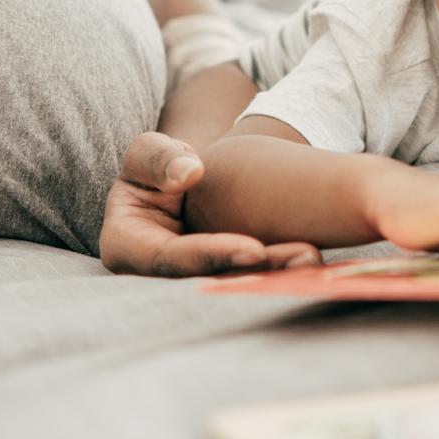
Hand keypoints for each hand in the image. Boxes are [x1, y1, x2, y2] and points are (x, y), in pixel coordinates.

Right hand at [99, 131, 320, 276]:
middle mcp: (154, 278)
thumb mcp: (148, 152)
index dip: (211, 256)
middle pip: (208, 281)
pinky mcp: (220, 283)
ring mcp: (190, 284)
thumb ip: (156, 157)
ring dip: (277, 276)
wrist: (184, 183)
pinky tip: (312, 261)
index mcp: (125, 248)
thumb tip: (188, 173)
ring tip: (313, 258)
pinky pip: (249, 281)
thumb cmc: (158, 167)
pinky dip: (280, 272)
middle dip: (255, 274)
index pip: (169, 260)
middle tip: (302, 257)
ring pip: (235, 286)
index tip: (253, 248)